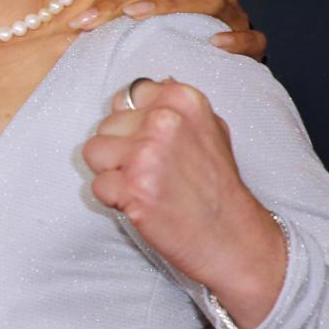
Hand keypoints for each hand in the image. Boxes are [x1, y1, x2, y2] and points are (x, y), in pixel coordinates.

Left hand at [69, 0, 266, 59]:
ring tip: (139, 16)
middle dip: (129, 1)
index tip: (82, 17)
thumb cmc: (182, 23)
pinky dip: (235, 39)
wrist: (220, 54)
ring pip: (210, 2)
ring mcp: (237, 14)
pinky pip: (252, 38)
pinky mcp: (254, 43)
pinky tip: (214, 43)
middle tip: (96, 20)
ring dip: (173, 8)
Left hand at [83, 77, 286, 328]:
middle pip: (105, 125)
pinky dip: (114, 199)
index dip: (133, 126)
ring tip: (147, 186)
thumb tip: (142, 89)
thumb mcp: (210, 129)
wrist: (235, 239)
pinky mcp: (132, 186)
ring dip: (113, 173)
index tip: (155, 147)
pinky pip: (97, 185)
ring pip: (94, 151)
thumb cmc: (219, 186)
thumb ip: (174, 107)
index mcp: (182, 99)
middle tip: (154, 173)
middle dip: (121, 150)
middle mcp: (164, 120)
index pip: (126, 97)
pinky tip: (144, 204)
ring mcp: (147, 153)